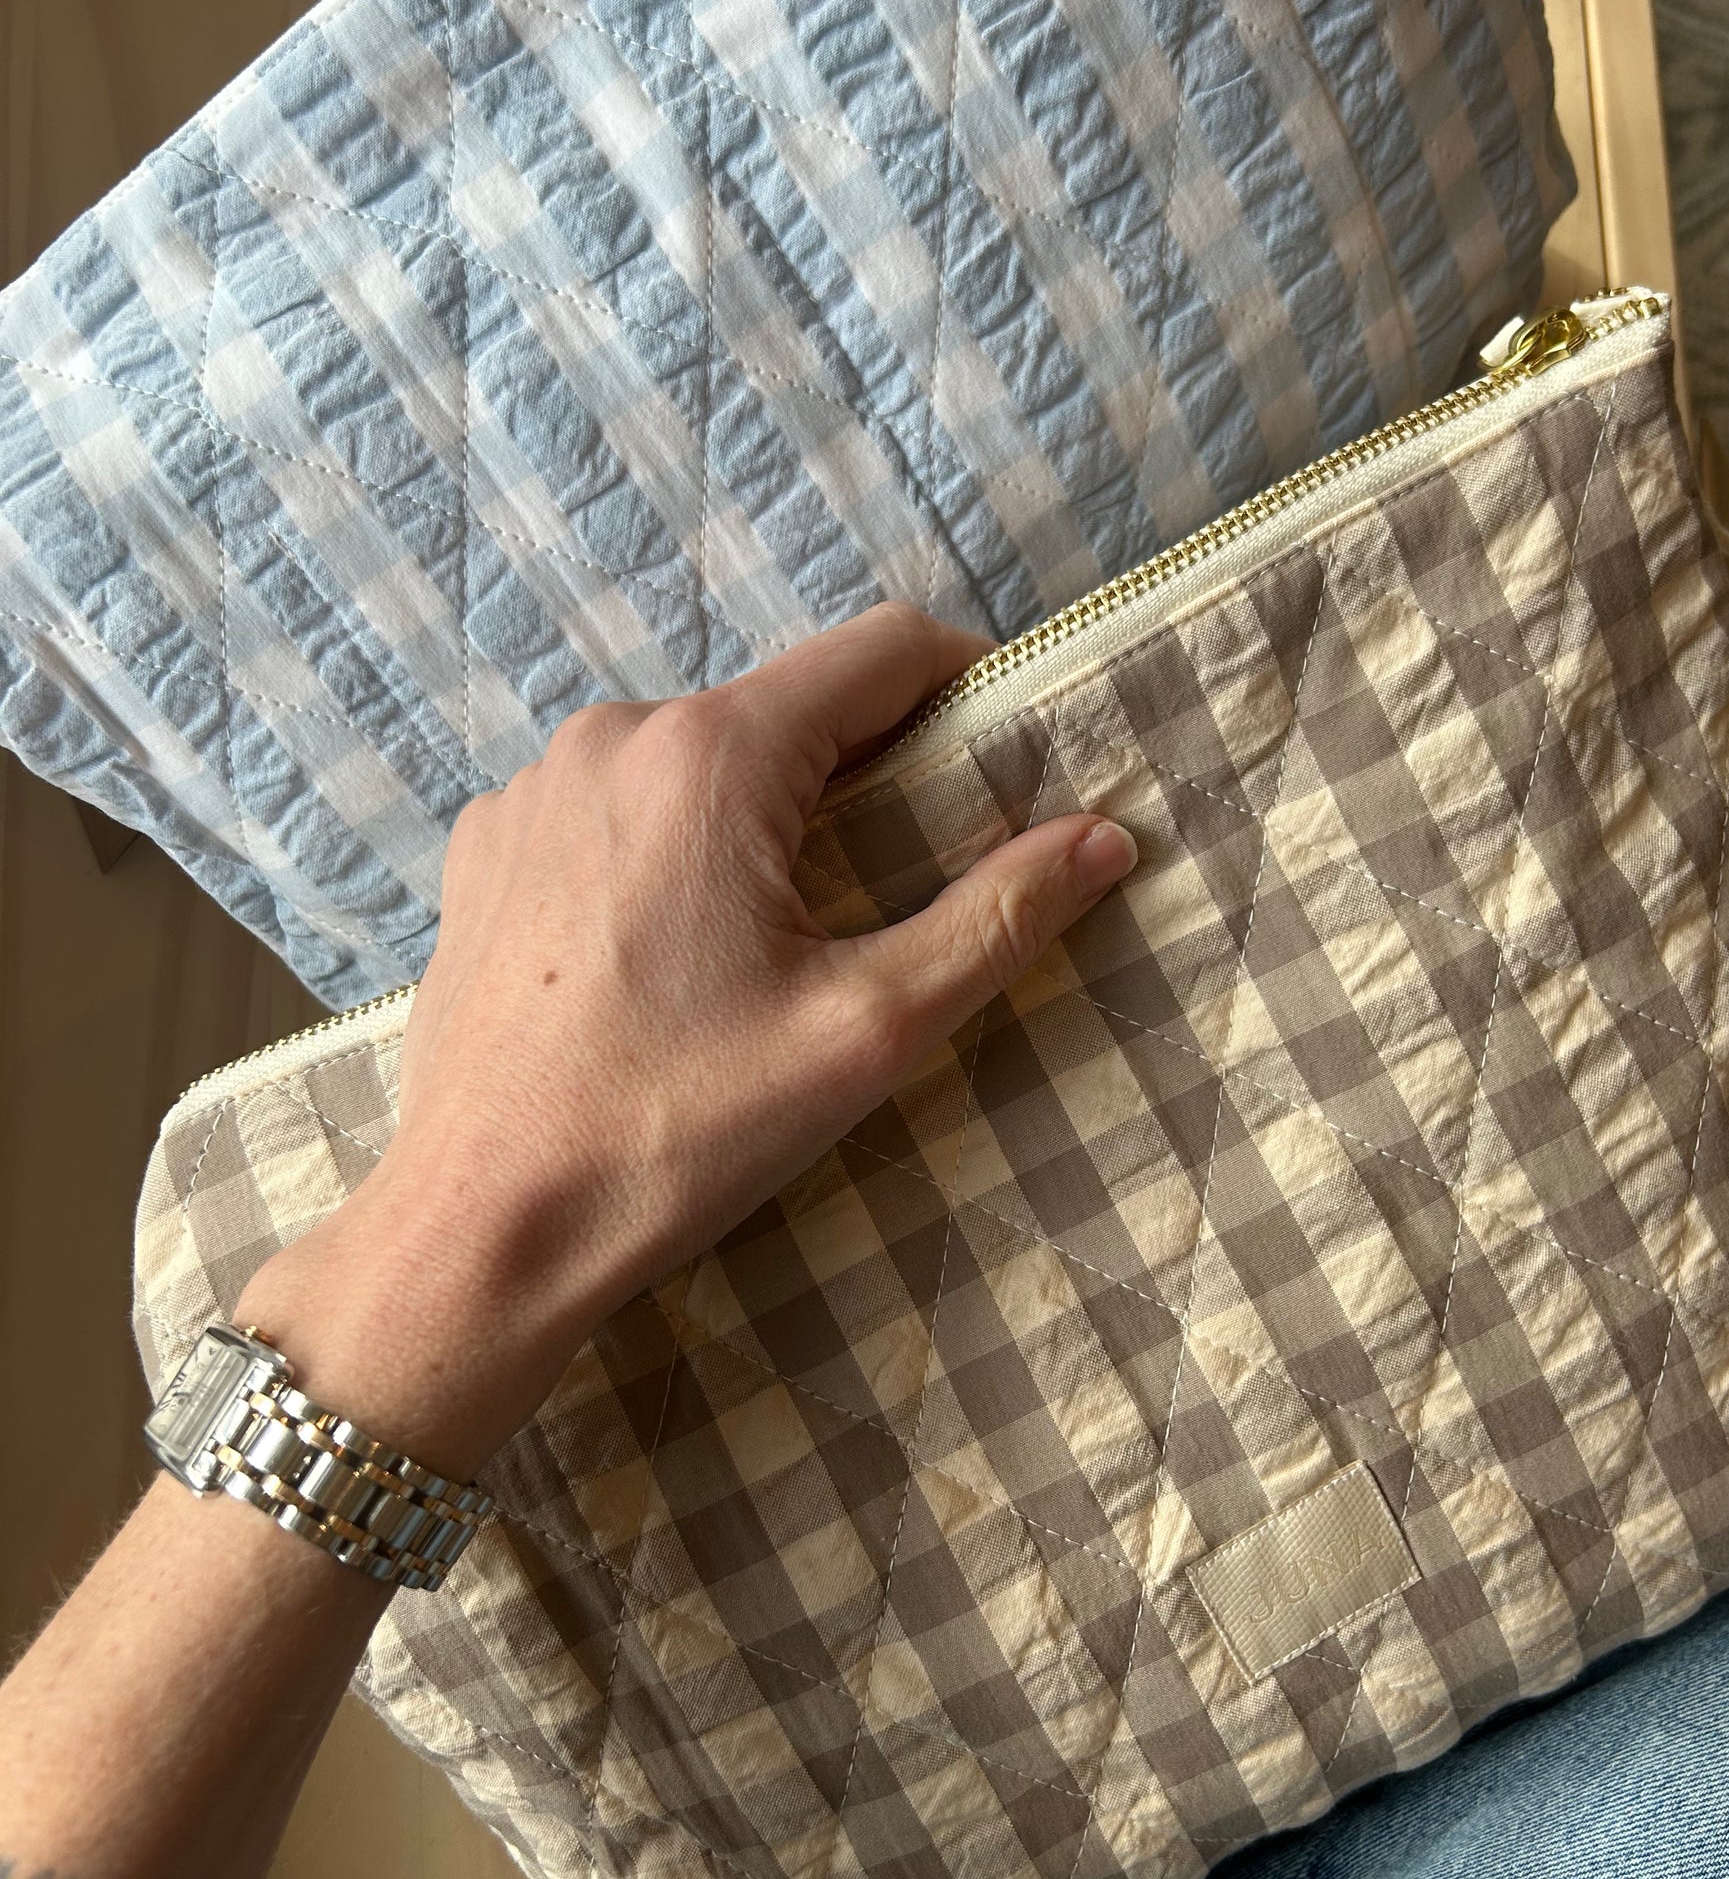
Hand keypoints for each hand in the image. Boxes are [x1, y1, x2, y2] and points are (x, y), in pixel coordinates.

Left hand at [237, 604, 1135, 1474]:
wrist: (478, 1229)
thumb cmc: (674, 1131)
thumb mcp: (867, 1032)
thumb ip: (995, 918)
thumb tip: (1100, 839)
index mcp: (711, 755)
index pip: (882, 650)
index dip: (968, 688)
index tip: (1011, 760)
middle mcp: (610, 738)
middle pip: (788, 707)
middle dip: (865, 773)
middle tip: (909, 884)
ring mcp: (531, 790)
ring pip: (697, 760)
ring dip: (762, 817)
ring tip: (783, 943)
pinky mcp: (485, 849)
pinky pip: (612, 811)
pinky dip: (667, 853)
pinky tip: (673, 962)